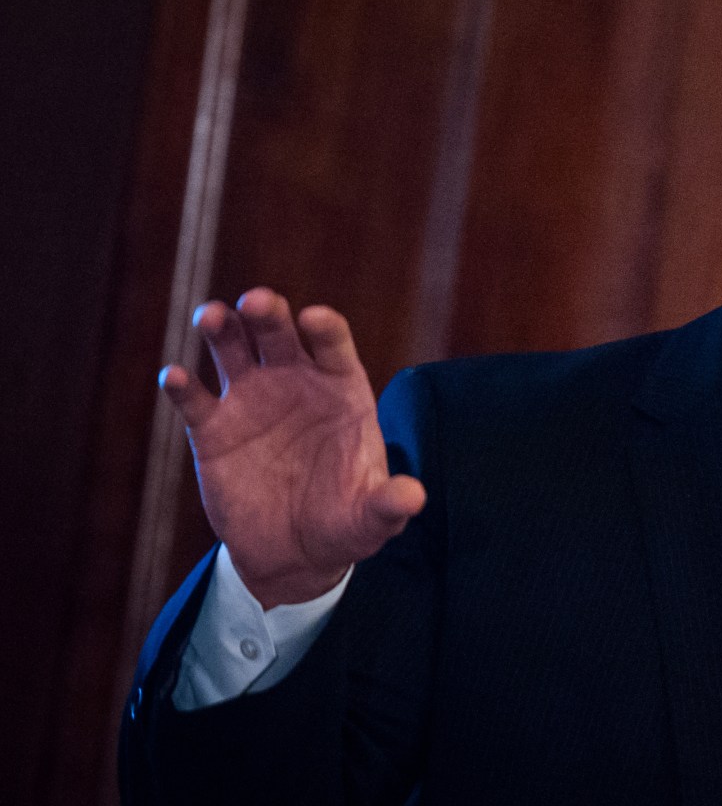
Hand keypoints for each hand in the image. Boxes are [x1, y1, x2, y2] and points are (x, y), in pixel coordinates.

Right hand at [160, 287, 425, 608]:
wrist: (295, 553)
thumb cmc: (345, 523)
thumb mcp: (370, 518)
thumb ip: (388, 504)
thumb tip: (414, 497)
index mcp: (341, 390)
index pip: (334, 346)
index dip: (325, 329)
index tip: (313, 319)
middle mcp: (295, 383)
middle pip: (280, 334)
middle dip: (268, 313)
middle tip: (256, 302)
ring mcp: (251, 400)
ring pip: (233, 350)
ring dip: (221, 328)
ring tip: (211, 318)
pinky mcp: (214, 430)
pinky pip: (194, 400)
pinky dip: (182, 385)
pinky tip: (174, 377)